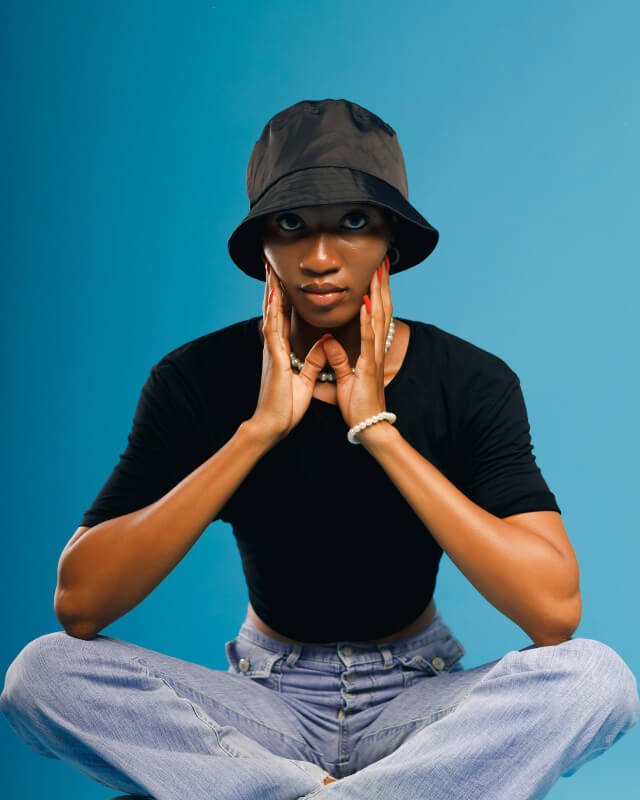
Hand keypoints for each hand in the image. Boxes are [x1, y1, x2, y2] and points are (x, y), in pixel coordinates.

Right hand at [251, 261, 329, 441]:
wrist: (272, 426)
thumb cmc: (285, 407)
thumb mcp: (305, 379)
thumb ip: (313, 360)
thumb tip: (324, 342)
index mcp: (281, 351)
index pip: (283, 318)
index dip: (284, 298)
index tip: (284, 279)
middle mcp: (274, 347)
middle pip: (273, 310)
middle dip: (273, 287)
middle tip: (271, 264)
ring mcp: (272, 352)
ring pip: (271, 314)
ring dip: (271, 291)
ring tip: (271, 270)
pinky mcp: (275, 359)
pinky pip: (274, 331)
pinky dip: (274, 312)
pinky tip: (274, 296)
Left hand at [321, 255, 392, 430]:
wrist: (368, 428)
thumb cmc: (358, 406)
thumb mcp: (344, 378)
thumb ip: (337, 358)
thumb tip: (328, 341)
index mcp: (369, 350)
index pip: (374, 314)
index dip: (375, 292)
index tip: (375, 271)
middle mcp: (375, 350)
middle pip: (381, 310)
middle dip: (382, 284)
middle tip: (383, 260)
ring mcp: (373, 357)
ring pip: (378, 318)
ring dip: (378, 293)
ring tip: (378, 271)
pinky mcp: (368, 368)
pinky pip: (368, 340)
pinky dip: (367, 321)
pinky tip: (366, 304)